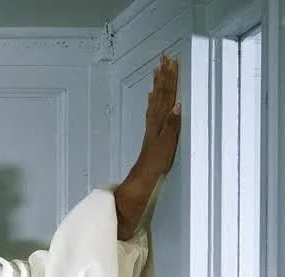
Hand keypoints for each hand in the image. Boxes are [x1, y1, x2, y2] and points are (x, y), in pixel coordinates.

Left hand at [136, 55, 181, 177]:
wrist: (146, 171)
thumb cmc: (158, 159)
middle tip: (164, 58)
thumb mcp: (168, 141)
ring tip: (158, 69)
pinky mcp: (152, 128)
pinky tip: (151, 93)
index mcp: (162, 118)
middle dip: (164, 74)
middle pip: (162, 91)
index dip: (170, 77)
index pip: (168, 93)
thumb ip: (172, 123)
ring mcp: (153, 122)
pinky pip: (152, 108)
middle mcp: (157, 117)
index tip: (172, 62)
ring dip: (158, 82)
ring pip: (156, 97)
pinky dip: (153, 98)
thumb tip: (177, 104)